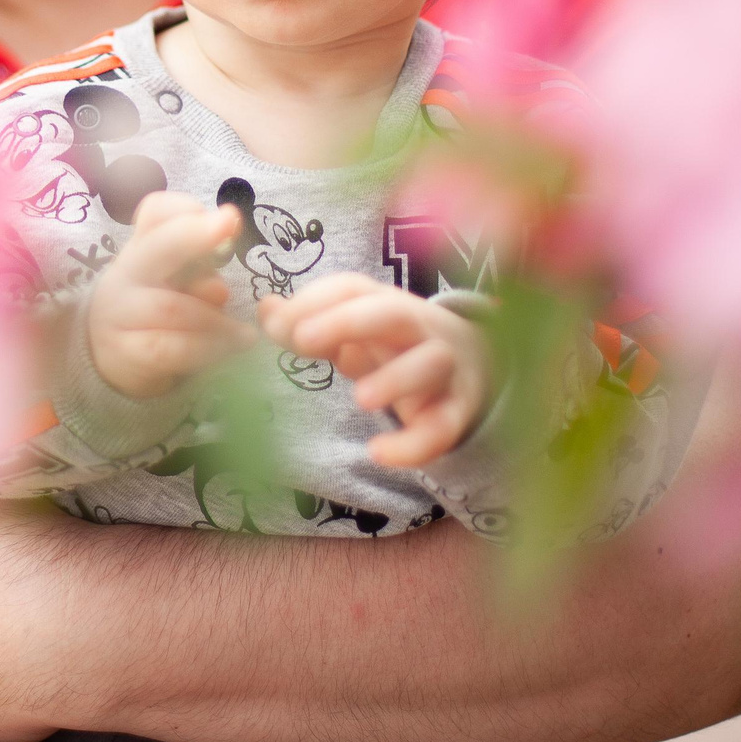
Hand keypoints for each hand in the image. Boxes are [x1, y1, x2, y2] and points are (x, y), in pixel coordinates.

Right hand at [87, 191, 251, 398]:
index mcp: (142, 247)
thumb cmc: (154, 310)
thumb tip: (218, 287)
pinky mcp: (126, 352)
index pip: (155, 213)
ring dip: (215, 319)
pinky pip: (171, 348)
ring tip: (243, 333)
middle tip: (230, 223)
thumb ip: (199, 270)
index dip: (184, 208)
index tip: (226, 216)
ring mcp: (121, 312)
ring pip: (172, 307)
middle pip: (158, 247)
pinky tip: (233, 347)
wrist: (107, 356)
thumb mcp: (174, 281)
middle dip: (196, 235)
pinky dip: (208, 348)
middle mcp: (127, 273)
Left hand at [262, 279, 495, 467]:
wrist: (475, 365)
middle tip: (304, 340)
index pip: (351, 288)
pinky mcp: (457, 411)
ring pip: (429, 364)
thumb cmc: (398, 345)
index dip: (312, 301)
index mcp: (386, 302)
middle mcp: (418, 328)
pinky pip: (443, 426)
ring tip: (360, 399)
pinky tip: (379, 453)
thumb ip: (309, 322)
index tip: (275, 327)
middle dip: (348, 321)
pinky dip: (414, 443)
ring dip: (395, 379)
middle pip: (392, 312)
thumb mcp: (355, 331)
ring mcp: (444, 368)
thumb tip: (266, 311)